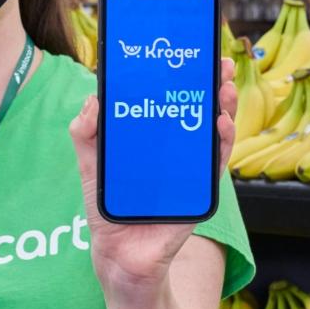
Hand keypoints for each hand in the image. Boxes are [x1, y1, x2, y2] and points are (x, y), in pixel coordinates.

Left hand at [69, 57, 236, 298]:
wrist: (118, 256)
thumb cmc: (108, 208)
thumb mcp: (90, 165)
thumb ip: (85, 133)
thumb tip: (94, 98)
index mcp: (152, 138)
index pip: (171, 99)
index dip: (183, 76)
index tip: (191, 52)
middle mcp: (176, 150)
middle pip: (199, 110)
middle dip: (212, 84)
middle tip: (217, 62)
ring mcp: (190, 170)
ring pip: (214, 132)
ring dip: (224, 108)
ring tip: (224, 89)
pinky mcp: (200, 193)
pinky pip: (215, 165)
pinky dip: (221, 143)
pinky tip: (221, 125)